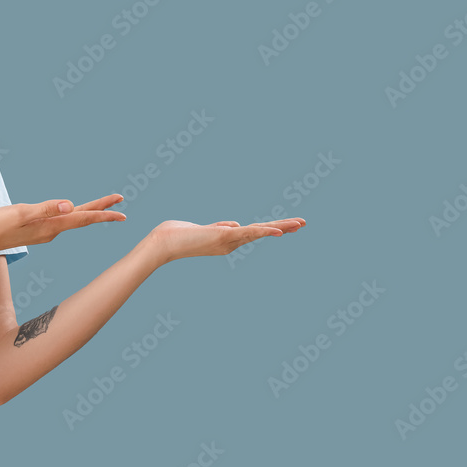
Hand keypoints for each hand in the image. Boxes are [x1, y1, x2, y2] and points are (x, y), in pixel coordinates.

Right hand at [0, 193, 126, 251]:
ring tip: (104, 206)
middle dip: (102, 211)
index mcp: (51, 225)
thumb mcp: (22, 213)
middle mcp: (52, 231)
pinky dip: (74, 216)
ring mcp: (45, 232)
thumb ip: (46, 209)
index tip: (122, 211)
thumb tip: (70, 206)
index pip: (83, 218)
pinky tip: (74, 212)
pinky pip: (62, 221)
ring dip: (90, 212)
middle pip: (82, 218)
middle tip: (121, 202)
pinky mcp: (37, 230)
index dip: (103, 213)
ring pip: (73, 220)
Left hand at [149, 217, 304, 262]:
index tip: (287, 226)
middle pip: (260, 233)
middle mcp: (230, 243)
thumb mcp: (204, 229)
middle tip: (303, 224)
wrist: (162, 242)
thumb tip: (236, 224)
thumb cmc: (177, 235)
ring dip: (281, 227)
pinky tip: (278, 231)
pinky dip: (264, 231)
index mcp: (227, 240)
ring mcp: (228, 240)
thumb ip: (221, 227)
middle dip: (283, 228)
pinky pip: (248, 233)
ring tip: (300, 223)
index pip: (253, 232)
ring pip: (258, 232)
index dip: (270, 228)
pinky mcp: (222, 236)